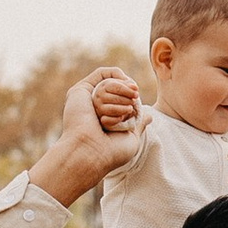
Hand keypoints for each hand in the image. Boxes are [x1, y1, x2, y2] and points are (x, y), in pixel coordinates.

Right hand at [30, 72, 147, 207]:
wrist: (91, 153)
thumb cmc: (111, 152)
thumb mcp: (131, 139)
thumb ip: (138, 125)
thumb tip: (149, 116)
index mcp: (104, 121)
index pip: (120, 100)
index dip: (131, 95)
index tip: (138, 97)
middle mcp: (94, 110)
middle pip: (115, 90)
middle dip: (129, 91)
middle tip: (136, 96)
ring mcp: (86, 101)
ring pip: (109, 83)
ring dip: (123, 88)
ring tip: (130, 100)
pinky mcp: (79, 92)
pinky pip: (100, 74)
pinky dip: (114, 74)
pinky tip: (124, 81)